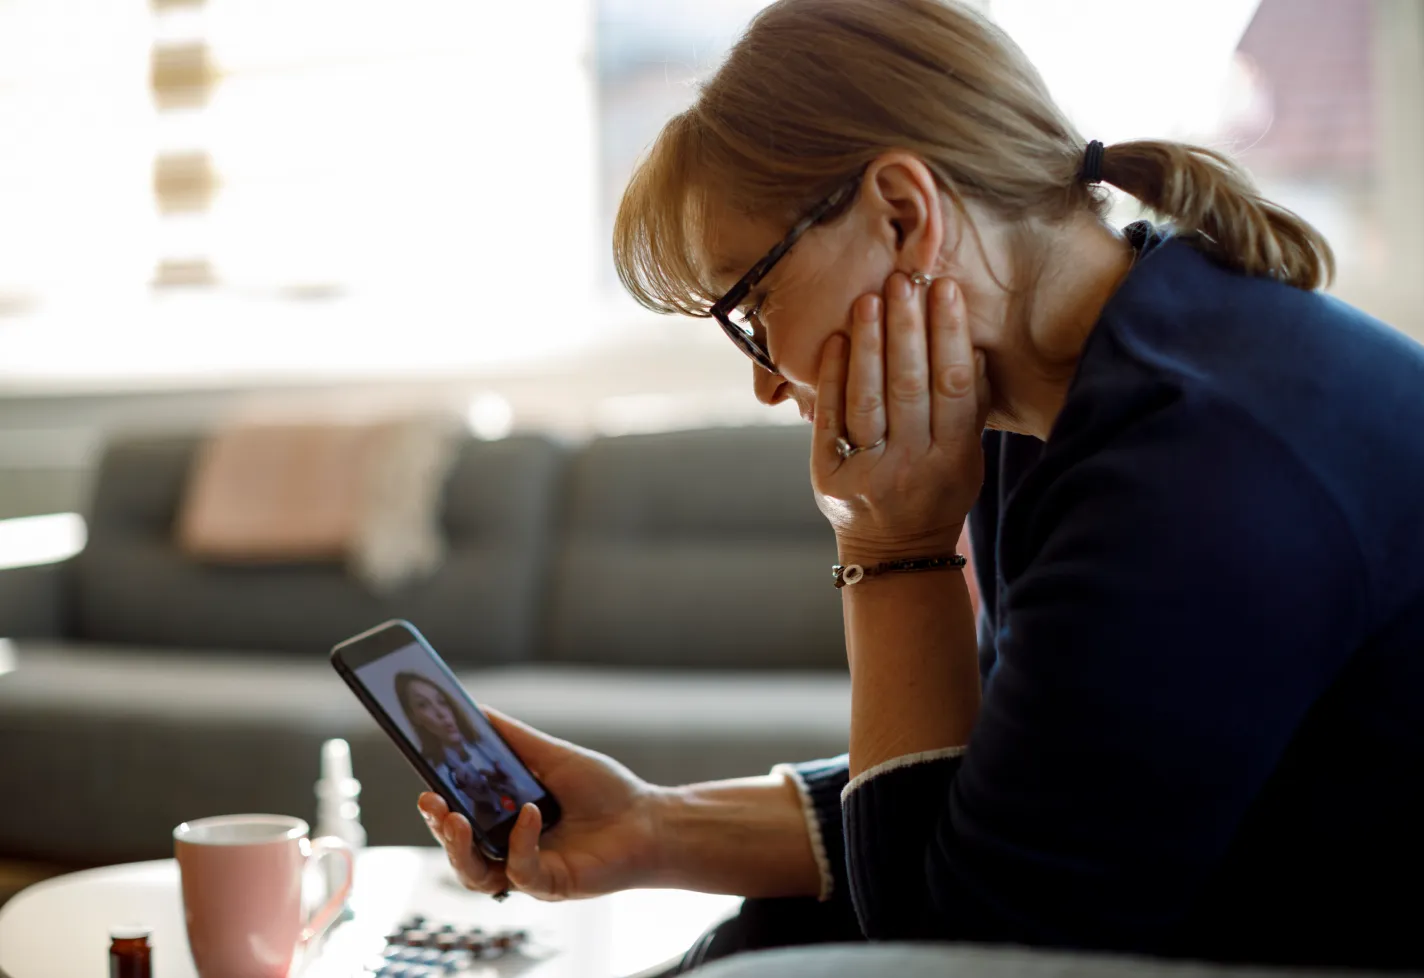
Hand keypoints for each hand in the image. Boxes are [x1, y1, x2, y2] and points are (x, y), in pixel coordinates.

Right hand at [418, 708, 663, 900]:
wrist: (650, 820)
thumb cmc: (607, 791)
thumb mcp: (554, 756)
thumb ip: (514, 739)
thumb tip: (476, 711)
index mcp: (508, 820)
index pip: (461, 819)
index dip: (439, 806)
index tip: (424, 783)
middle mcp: (512, 849)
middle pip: (460, 850)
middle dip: (440, 828)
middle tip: (431, 803)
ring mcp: (528, 870)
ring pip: (475, 873)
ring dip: (458, 848)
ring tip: (455, 819)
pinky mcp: (549, 885)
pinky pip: (519, 870)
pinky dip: (520, 839)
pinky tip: (530, 812)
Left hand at [812, 272, 990, 560]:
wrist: (895, 553)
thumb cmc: (938, 493)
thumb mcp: (968, 459)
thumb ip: (970, 407)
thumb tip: (971, 343)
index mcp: (952, 460)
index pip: (952, 387)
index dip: (949, 335)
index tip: (945, 289)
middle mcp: (910, 466)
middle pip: (908, 387)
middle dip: (907, 330)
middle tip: (903, 280)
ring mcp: (866, 472)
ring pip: (867, 399)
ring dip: (868, 345)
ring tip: (868, 299)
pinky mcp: (827, 475)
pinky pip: (829, 419)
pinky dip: (832, 377)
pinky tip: (837, 339)